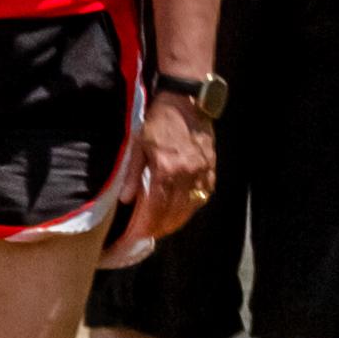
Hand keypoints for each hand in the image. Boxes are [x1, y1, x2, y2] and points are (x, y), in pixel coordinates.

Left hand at [100, 98, 218, 271]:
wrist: (186, 99)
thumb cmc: (158, 119)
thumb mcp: (137, 143)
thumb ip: (132, 174)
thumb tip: (127, 201)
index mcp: (166, 169)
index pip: (155, 209)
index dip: (144, 227)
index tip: (134, 238)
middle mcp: (187, 175)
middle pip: (173, 214)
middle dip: (157, 229)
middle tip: (144, 236)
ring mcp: (202, 173)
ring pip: (189, 209)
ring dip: (174, 222)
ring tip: (160, 227)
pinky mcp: (211, 170)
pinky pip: (202, 197)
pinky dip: (190, 208)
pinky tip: (180, 211)